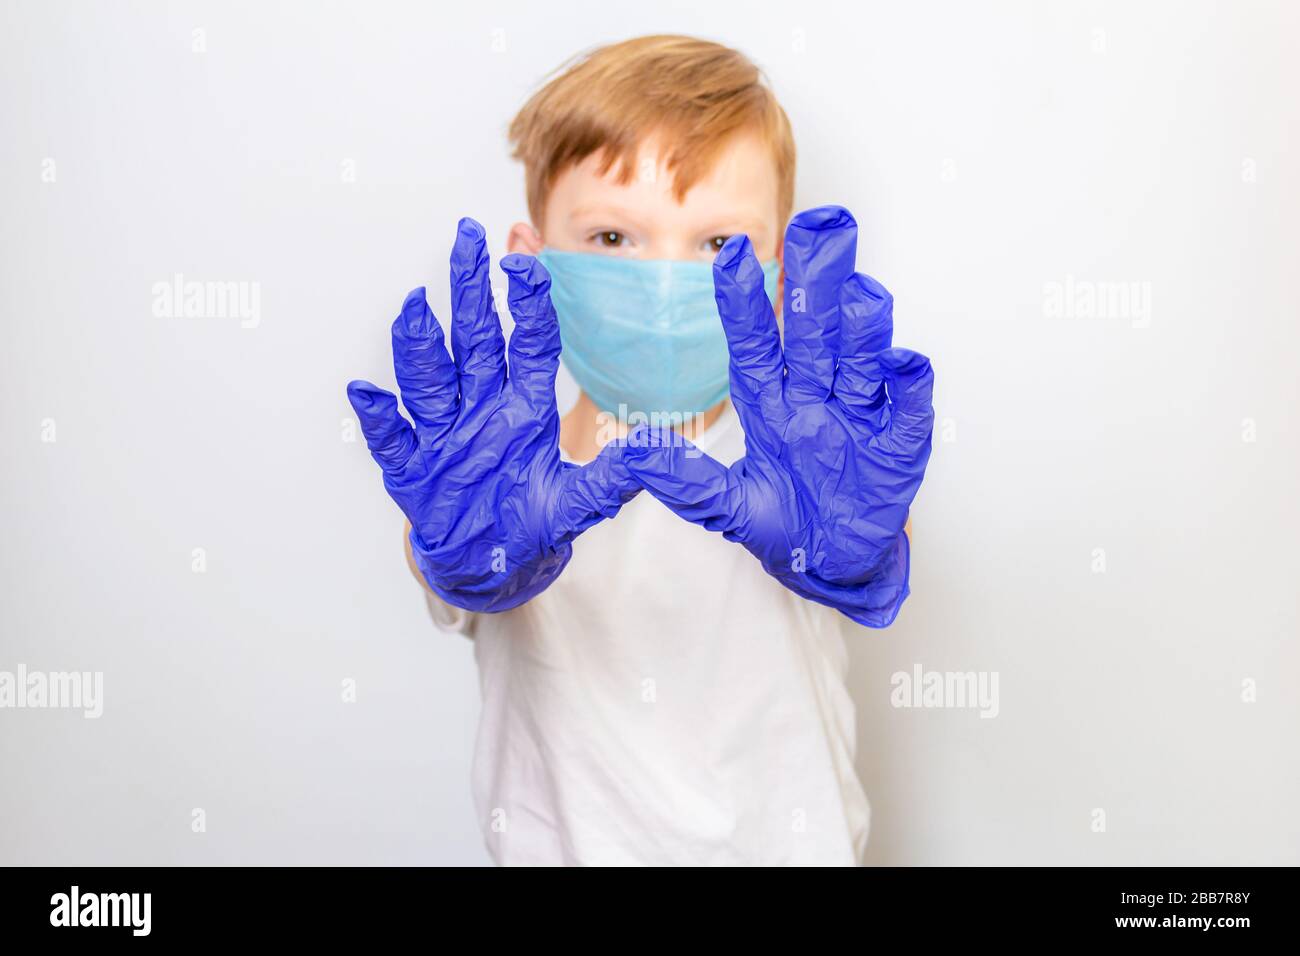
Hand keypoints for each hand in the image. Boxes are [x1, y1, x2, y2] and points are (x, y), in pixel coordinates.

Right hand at [346, 218, 643, 611]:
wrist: (488, 565)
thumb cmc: (530, 525)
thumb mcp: (575, 504)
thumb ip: (609, 480)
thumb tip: (653, 453)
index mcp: (522, 408)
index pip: (527, 344)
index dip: (526, 304)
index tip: (524, 260)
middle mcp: (480, 408)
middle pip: (473, 340)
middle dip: (468, 289)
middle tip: (465, 235)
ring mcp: (442, 434)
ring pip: (430, 380)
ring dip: (421, 345)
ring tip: (415, 304)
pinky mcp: (411, 467)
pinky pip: (392, 439)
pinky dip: (379, 418)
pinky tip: (366, 393)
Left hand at [624, 206, 934, 626]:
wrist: (836, 564)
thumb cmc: (785, 526)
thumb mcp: (730, 508)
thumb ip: (687, 482)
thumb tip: (633, 449)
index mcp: (774, 403)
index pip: (756, 343)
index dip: (744, 301)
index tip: (730, 253)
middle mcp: (817, 397)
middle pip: (816, 334)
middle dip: (816, 283)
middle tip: (819, 225)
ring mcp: (861, 416)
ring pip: (862, 360)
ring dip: (862, 328)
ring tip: (859, 293)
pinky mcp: (900, 444)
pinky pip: (907, 407)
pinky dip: (907, 385)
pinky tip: (900, 363)